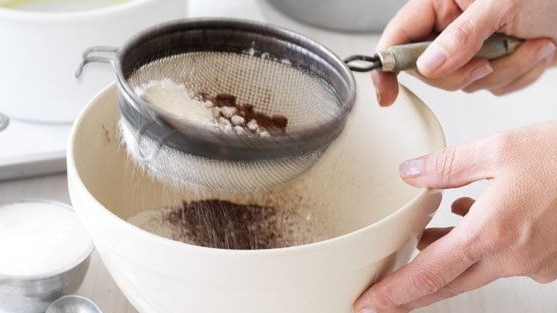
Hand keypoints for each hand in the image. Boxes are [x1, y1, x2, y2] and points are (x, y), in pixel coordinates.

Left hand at [354, 122, 556, 312]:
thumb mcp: (501, 149)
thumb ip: (448, 165)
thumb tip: (410, 173)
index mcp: (495, 232)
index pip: (430, 274)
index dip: (395, 293)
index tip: (367, 304)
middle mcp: (515, 257)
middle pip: (448, 283)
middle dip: (410, 290)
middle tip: (381, 295)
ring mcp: (535, 263)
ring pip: (473, 269)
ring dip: (446, 257)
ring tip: (425, 236)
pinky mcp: (547, 260)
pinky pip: (500, 260)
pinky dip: (478, 244)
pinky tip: (469, 215)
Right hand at [374, 0, 556, 105]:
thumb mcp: (502, 3)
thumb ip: (461, 36)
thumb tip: (428, 65)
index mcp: (441, 3)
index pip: (398, 36)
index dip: (386, 66)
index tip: (386, 93)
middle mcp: (450, 27)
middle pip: (428, 71)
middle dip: (463, 72)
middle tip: (489, 59)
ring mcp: (470, 48)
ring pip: (464, 82)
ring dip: (503, 70)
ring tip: (529, 43)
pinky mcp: (492, 63)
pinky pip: (491, 87)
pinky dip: (516, 74)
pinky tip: (533, 50)